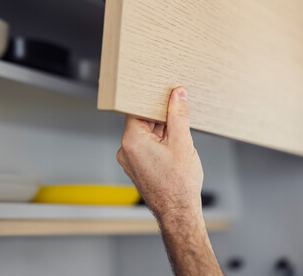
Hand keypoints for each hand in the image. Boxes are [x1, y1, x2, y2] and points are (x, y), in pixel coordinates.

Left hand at [117, 87, 202, 219]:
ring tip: (178, 140)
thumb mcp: (182, 142)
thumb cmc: (179, 185)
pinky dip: (159, 143)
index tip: (166, 96)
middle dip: (161, 118)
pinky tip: (173, 148)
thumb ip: (178, 115)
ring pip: (145, 134)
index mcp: (131, 141)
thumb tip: (177, 94)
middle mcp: (125, 150)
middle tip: (179, 118)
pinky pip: (145, 147)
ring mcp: (129, 160)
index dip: (153, 102)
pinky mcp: (136, 167)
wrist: (178, 213)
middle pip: (142, 121)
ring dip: (162, 132)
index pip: (137, 110)